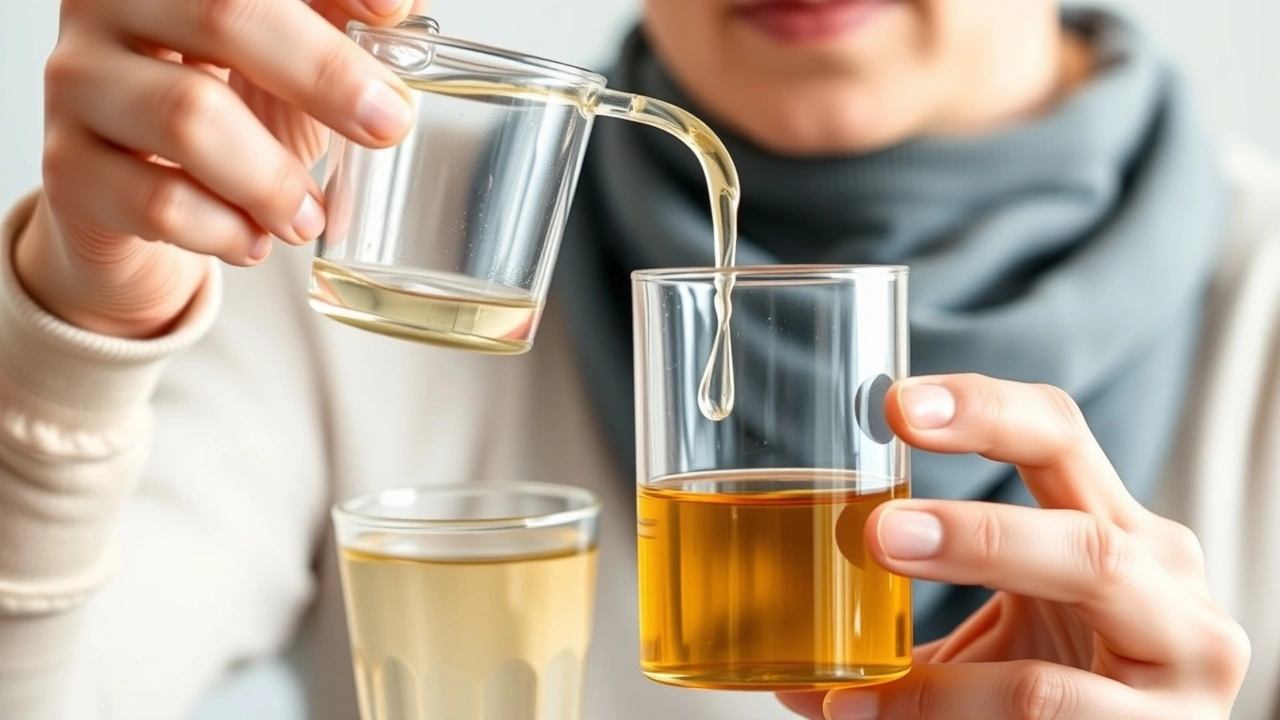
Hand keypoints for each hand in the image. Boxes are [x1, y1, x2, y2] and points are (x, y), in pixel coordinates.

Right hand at [15, 0, 424, 337]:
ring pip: (188, 116)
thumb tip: (402, 9)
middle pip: (223, 14)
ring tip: (310, 216)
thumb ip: (340, 24)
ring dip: (272, 177)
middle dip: (324, 74)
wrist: (143, 199)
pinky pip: (159, 201)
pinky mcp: (68, 168)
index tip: (393, 16)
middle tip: (388, 125)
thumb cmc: (230, 110)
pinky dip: (225, 230)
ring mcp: (78, 82)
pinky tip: (254, 239)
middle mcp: (108, 2)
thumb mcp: (292, 57)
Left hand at [778, 374, 1249, 719]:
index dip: (983, 408)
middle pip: (1087, 534)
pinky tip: (872, 715)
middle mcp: (1165, 577)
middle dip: (978, 531)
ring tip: (863, 668)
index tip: (892, 404)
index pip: (1057, 433)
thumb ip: (922, 623)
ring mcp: (1184, 658)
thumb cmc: (1072, 685)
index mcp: (1115, 524)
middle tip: (878, 534)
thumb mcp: (1010, 628)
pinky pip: (1047, 710)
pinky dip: (947, 710)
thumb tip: (791, 660)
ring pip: (1079, 634)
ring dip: (966, 641)